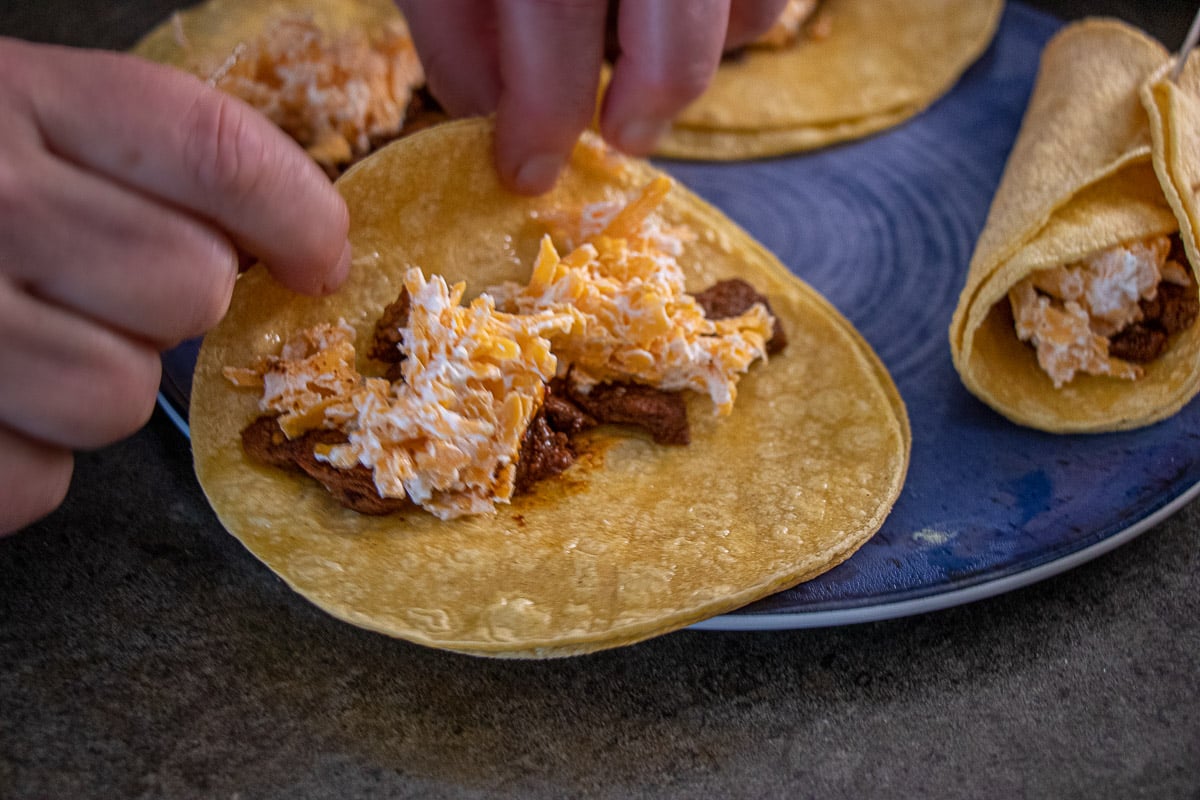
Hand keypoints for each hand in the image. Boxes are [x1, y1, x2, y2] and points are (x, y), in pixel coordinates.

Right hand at [0, 37, 351, 533]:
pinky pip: (33, 482)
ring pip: (118, 397)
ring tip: (10, 346)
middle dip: (168, 303)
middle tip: (96, 287)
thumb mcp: (1, 117)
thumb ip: (122, 158)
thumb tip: (268, 243)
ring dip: (87, 386)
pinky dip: (13, 460)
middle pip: (188, 288)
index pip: (214, 152)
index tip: (315, 258)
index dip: (295, 212)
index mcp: (10, 101)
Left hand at [398, 0, 786, 193]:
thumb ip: (454, 20)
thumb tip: (486, 110)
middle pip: (674, 43)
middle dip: (642, 107)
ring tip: (638, 52)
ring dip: (690, 56)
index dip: (540, 118)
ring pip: (741, 15)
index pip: (555, 27)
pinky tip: (673, 10)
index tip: (524, 171)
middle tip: (616, 133)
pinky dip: (731, 16)